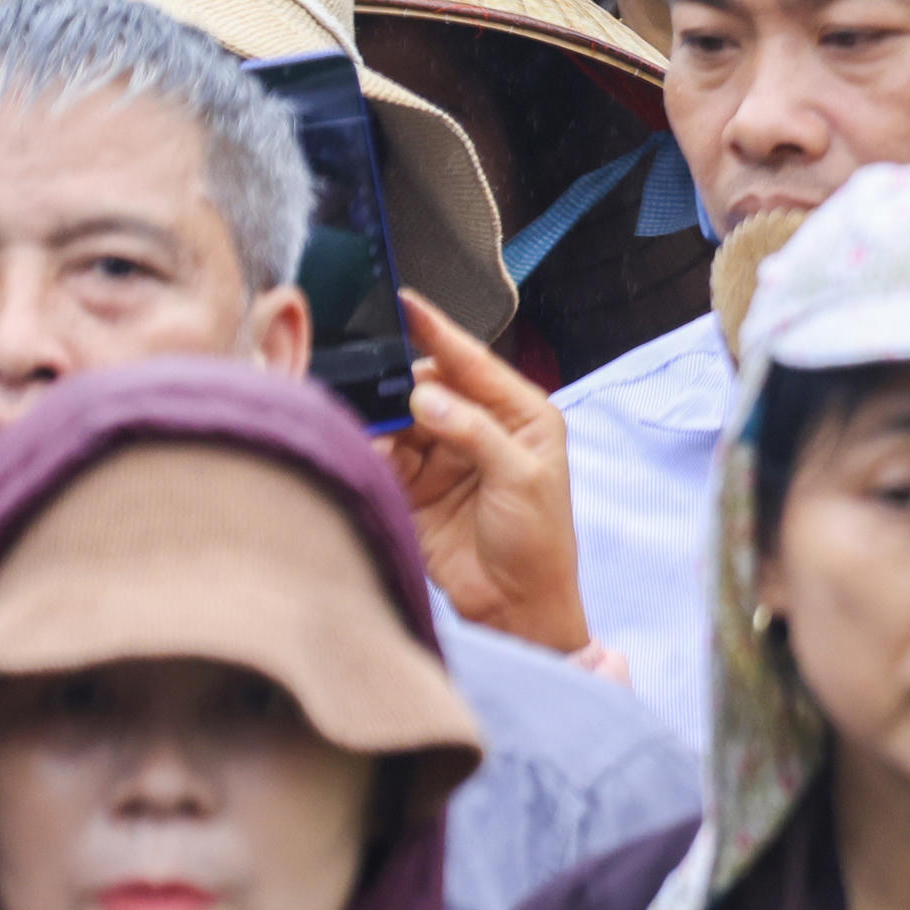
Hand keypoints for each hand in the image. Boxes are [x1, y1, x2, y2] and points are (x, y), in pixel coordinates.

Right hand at [386, 289, 589, 655]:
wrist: (516, 606)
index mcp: (521, 414)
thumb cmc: (540, 541)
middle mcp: (479, 428)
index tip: (408, 303)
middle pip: (429, 386)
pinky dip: (373, 449)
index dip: (439, 332)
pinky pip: (385, 455)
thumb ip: (474, 432)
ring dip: (383, 419)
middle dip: (400, 382)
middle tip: (371, 378)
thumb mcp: (521, 477)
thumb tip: (427, 395)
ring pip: (400, 419)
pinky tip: (369, 449)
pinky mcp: (413, 486)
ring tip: (373, 424)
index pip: (473, 362)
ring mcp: (443, 456)